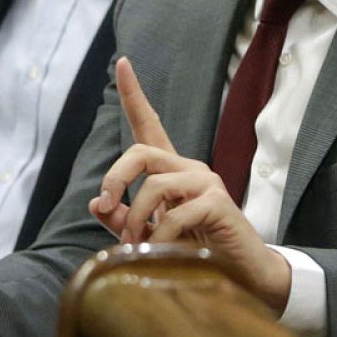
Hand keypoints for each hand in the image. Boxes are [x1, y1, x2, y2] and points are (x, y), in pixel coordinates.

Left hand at [88, 57, 291, 312]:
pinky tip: (161, 248)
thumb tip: (97, 204)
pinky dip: (160, 234)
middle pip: (141, 153)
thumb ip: (123, 217)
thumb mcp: (149, 232)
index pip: (149, 124)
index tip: (122, 63)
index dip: (133, 94)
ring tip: (135, 243)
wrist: (240, 273)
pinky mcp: (218, 203)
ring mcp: (206, 182)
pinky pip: (176, 213)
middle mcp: (189, 168)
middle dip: (115, 179)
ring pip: (155, 185)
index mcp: (171, 170)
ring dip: (136, 217)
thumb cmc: (193, 247)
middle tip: (106, 207)